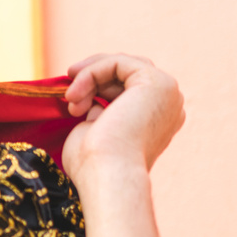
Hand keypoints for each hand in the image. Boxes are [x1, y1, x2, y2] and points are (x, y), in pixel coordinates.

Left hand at [61, 52, 184, 180]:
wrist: (108, 174)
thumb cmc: (94, 163)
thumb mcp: (94, 131)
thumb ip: (99, 113)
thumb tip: (95, 101)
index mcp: (158, 119)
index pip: (127, 87)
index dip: (96, 86)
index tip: (69, 98)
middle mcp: (169, 104)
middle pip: (127, 72)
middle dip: (92, 77)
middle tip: (67, 92)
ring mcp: (167, 92)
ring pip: (121, 64)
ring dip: (89, 77)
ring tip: (70, 99)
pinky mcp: (157, 82)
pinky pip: (117, 62)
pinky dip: (92, 73)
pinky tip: (75, 94)